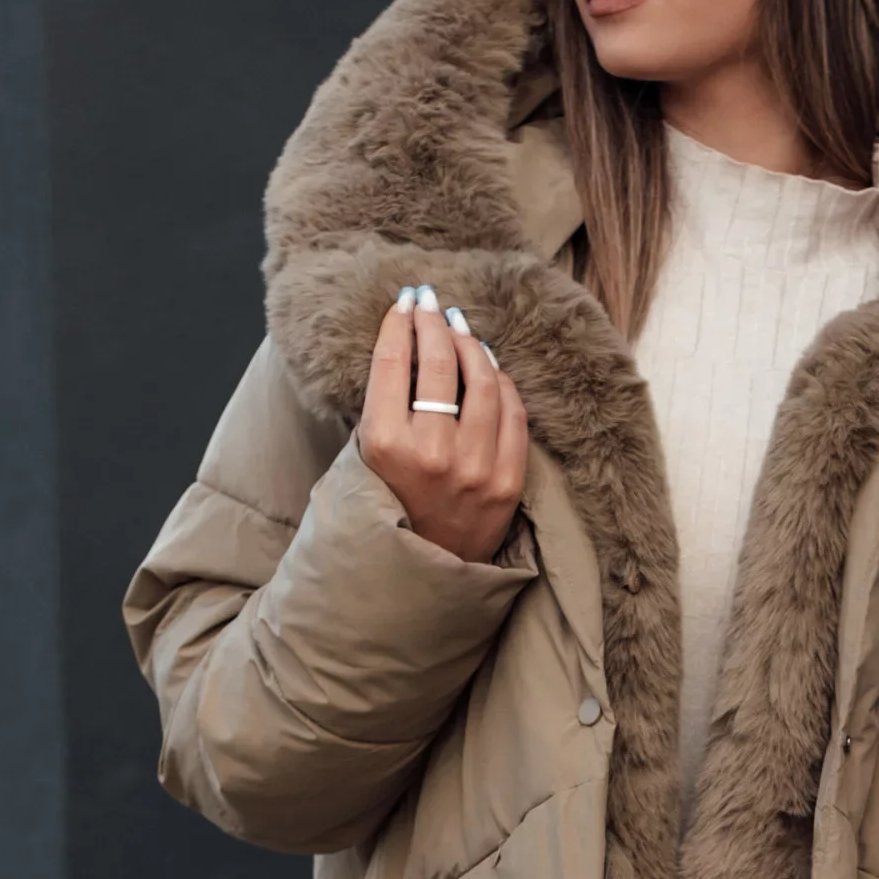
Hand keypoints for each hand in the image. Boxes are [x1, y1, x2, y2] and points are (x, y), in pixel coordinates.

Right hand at [358, 285, 527, 563]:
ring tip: (458, 330)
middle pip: (438, 364)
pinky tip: (488, 367)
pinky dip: (501, 383)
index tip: (403, 304)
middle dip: (432, 324)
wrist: (424, 575)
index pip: (393, 365)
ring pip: (482, 381)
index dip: (398, 326)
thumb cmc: (388, 510)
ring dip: (470, 346)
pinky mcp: (508, 481)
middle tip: (429, 303)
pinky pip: (513, 413)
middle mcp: (432, 453)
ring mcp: (475, 467)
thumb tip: (405, 345)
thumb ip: (382, 408)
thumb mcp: (365, 461)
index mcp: (385, 446)